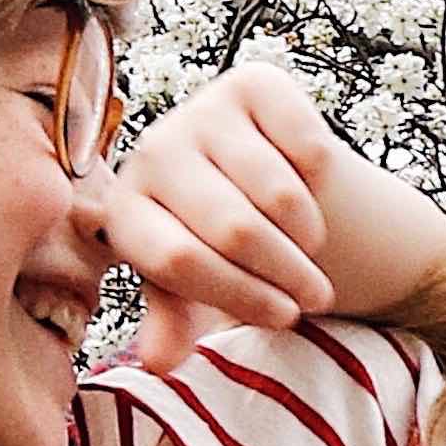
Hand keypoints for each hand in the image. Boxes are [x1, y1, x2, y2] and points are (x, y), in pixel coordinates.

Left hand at [103, 58, 336, 369]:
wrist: (261, 180)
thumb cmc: (219, 247)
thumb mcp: (194, 293)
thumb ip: (175, 323)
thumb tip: (160, 362)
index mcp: (125, 209)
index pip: (180, 261)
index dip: (241, 296)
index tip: (282, 319)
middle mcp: (153, 150)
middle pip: (234, 229)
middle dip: (286, 275)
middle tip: (314, 297)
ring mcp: (201, 111)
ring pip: (276, 191)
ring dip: (308, 237)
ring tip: (312, 255)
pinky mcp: (251, 82)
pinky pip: (306, 144)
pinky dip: (321, 183)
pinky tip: (313, 196)